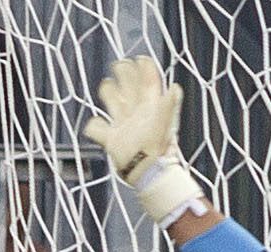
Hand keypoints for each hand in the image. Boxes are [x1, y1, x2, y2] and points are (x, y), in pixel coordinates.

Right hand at [85, 56, 203, 225]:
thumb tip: (175, 88)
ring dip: (108, 92)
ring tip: (106, 85)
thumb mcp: (164, 121)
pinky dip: (94, 126)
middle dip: (124, 74)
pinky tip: (95, 123)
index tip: (138, 59)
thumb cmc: (156, 146)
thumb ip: (169, 103)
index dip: (144, 69)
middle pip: (128, 88)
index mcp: (149, 107)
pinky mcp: (111, 141)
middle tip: (119, 64)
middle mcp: (136, 114)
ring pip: (113, 103)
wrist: (147, 172)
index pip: (147, 82)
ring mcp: (123, 126)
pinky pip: (98, 130)